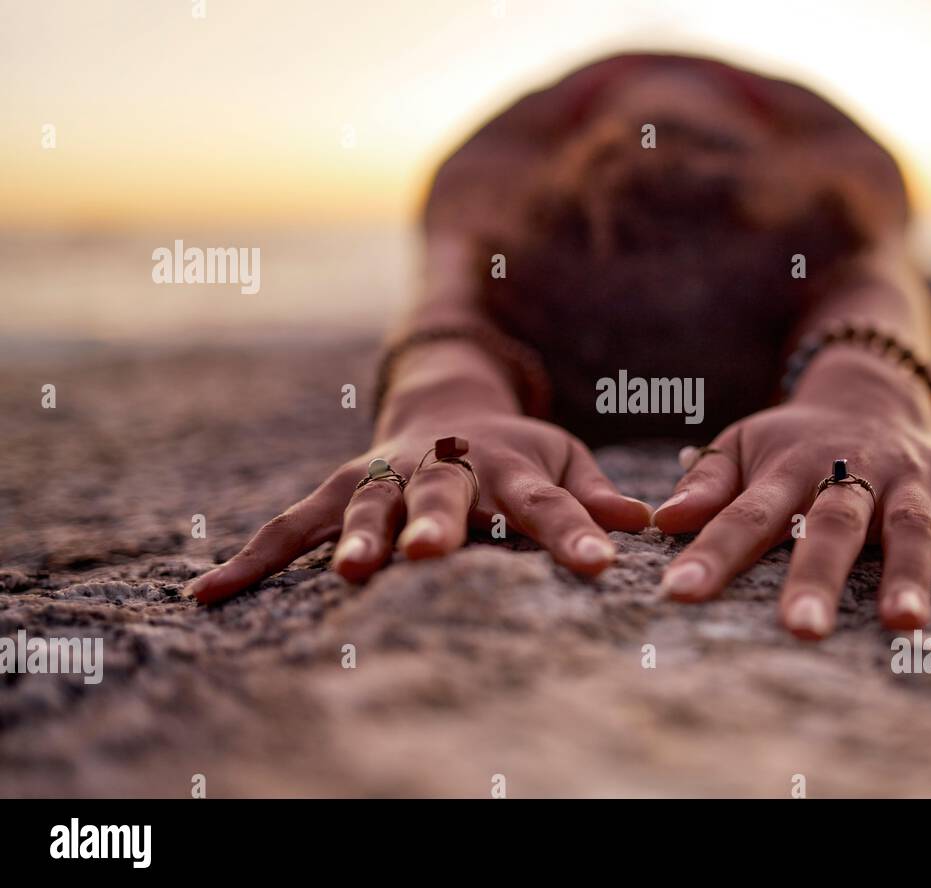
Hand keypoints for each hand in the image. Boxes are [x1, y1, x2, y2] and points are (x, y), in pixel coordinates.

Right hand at [187, 409, 651, 604]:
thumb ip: (596, 493)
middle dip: (437, 521)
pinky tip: (208, 596)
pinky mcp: (338, 489)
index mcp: (507, 463)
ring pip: (365, 504)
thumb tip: (649, 522)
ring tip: (347, 574)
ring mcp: (385, 476)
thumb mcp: (563, 460)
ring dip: (357, 536)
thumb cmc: (516, 453)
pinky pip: (292, 523)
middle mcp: (444, 466)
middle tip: (432, 554)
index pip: (545, 501)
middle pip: (443, 494)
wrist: (446, 406)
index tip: (599, 566)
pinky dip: (254, 557)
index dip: (572, 532)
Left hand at [651, 351, 930, 638]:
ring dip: (910, 576)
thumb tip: (663, 518)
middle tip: (799, 629)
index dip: (713, 552)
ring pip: (912, 530)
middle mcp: (855, 468)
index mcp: (792, 462)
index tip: (678, 594)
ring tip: (904, 627)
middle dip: (816, 576)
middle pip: (833, 524)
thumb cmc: (792, 442)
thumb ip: (707, 481)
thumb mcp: (742, 444)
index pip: (748, 512)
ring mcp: (916, 477)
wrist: (868, 392)